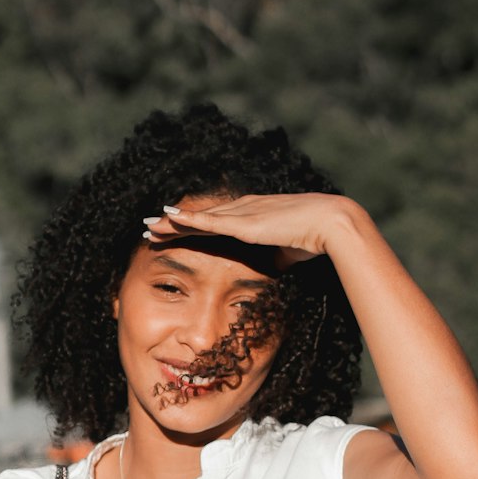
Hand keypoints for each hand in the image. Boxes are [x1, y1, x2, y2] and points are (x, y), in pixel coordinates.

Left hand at [143, 193, 355, 271]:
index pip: (215, 222)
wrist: (328, 224)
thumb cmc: (314, 237)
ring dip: (172, 221)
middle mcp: (243, 210)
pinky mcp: (242, 222)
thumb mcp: (288, 252)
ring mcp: (241, 214)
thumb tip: (273, 268)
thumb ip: (276, 258)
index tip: (174, 231)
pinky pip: (208, 221)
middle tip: (150, 225)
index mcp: (253, 216)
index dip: (193, 226)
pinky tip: (168, 219)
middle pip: (200, 217)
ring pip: (197, 217)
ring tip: (149, 225)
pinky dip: (186, 220)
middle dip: (174, 222)